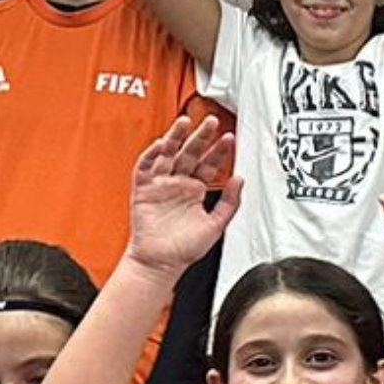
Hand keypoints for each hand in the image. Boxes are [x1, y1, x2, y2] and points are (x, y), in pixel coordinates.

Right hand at [123, 113, 239, 275]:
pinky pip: (145, 167)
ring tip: (185, 122)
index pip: (209, 164)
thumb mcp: (216, 224)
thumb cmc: (185, 248)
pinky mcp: (143, 189)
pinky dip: (151, 155)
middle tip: (211, 121)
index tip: (229, 138)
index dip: (219, 151)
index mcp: (195, 189)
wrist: (161, 263)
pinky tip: (161, 144)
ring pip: (167, 154)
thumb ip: (229, 203)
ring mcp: (160, 184)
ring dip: (175, 138)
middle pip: (190, 153)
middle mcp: (179, 183)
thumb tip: (239, 180)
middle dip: (200, 137)